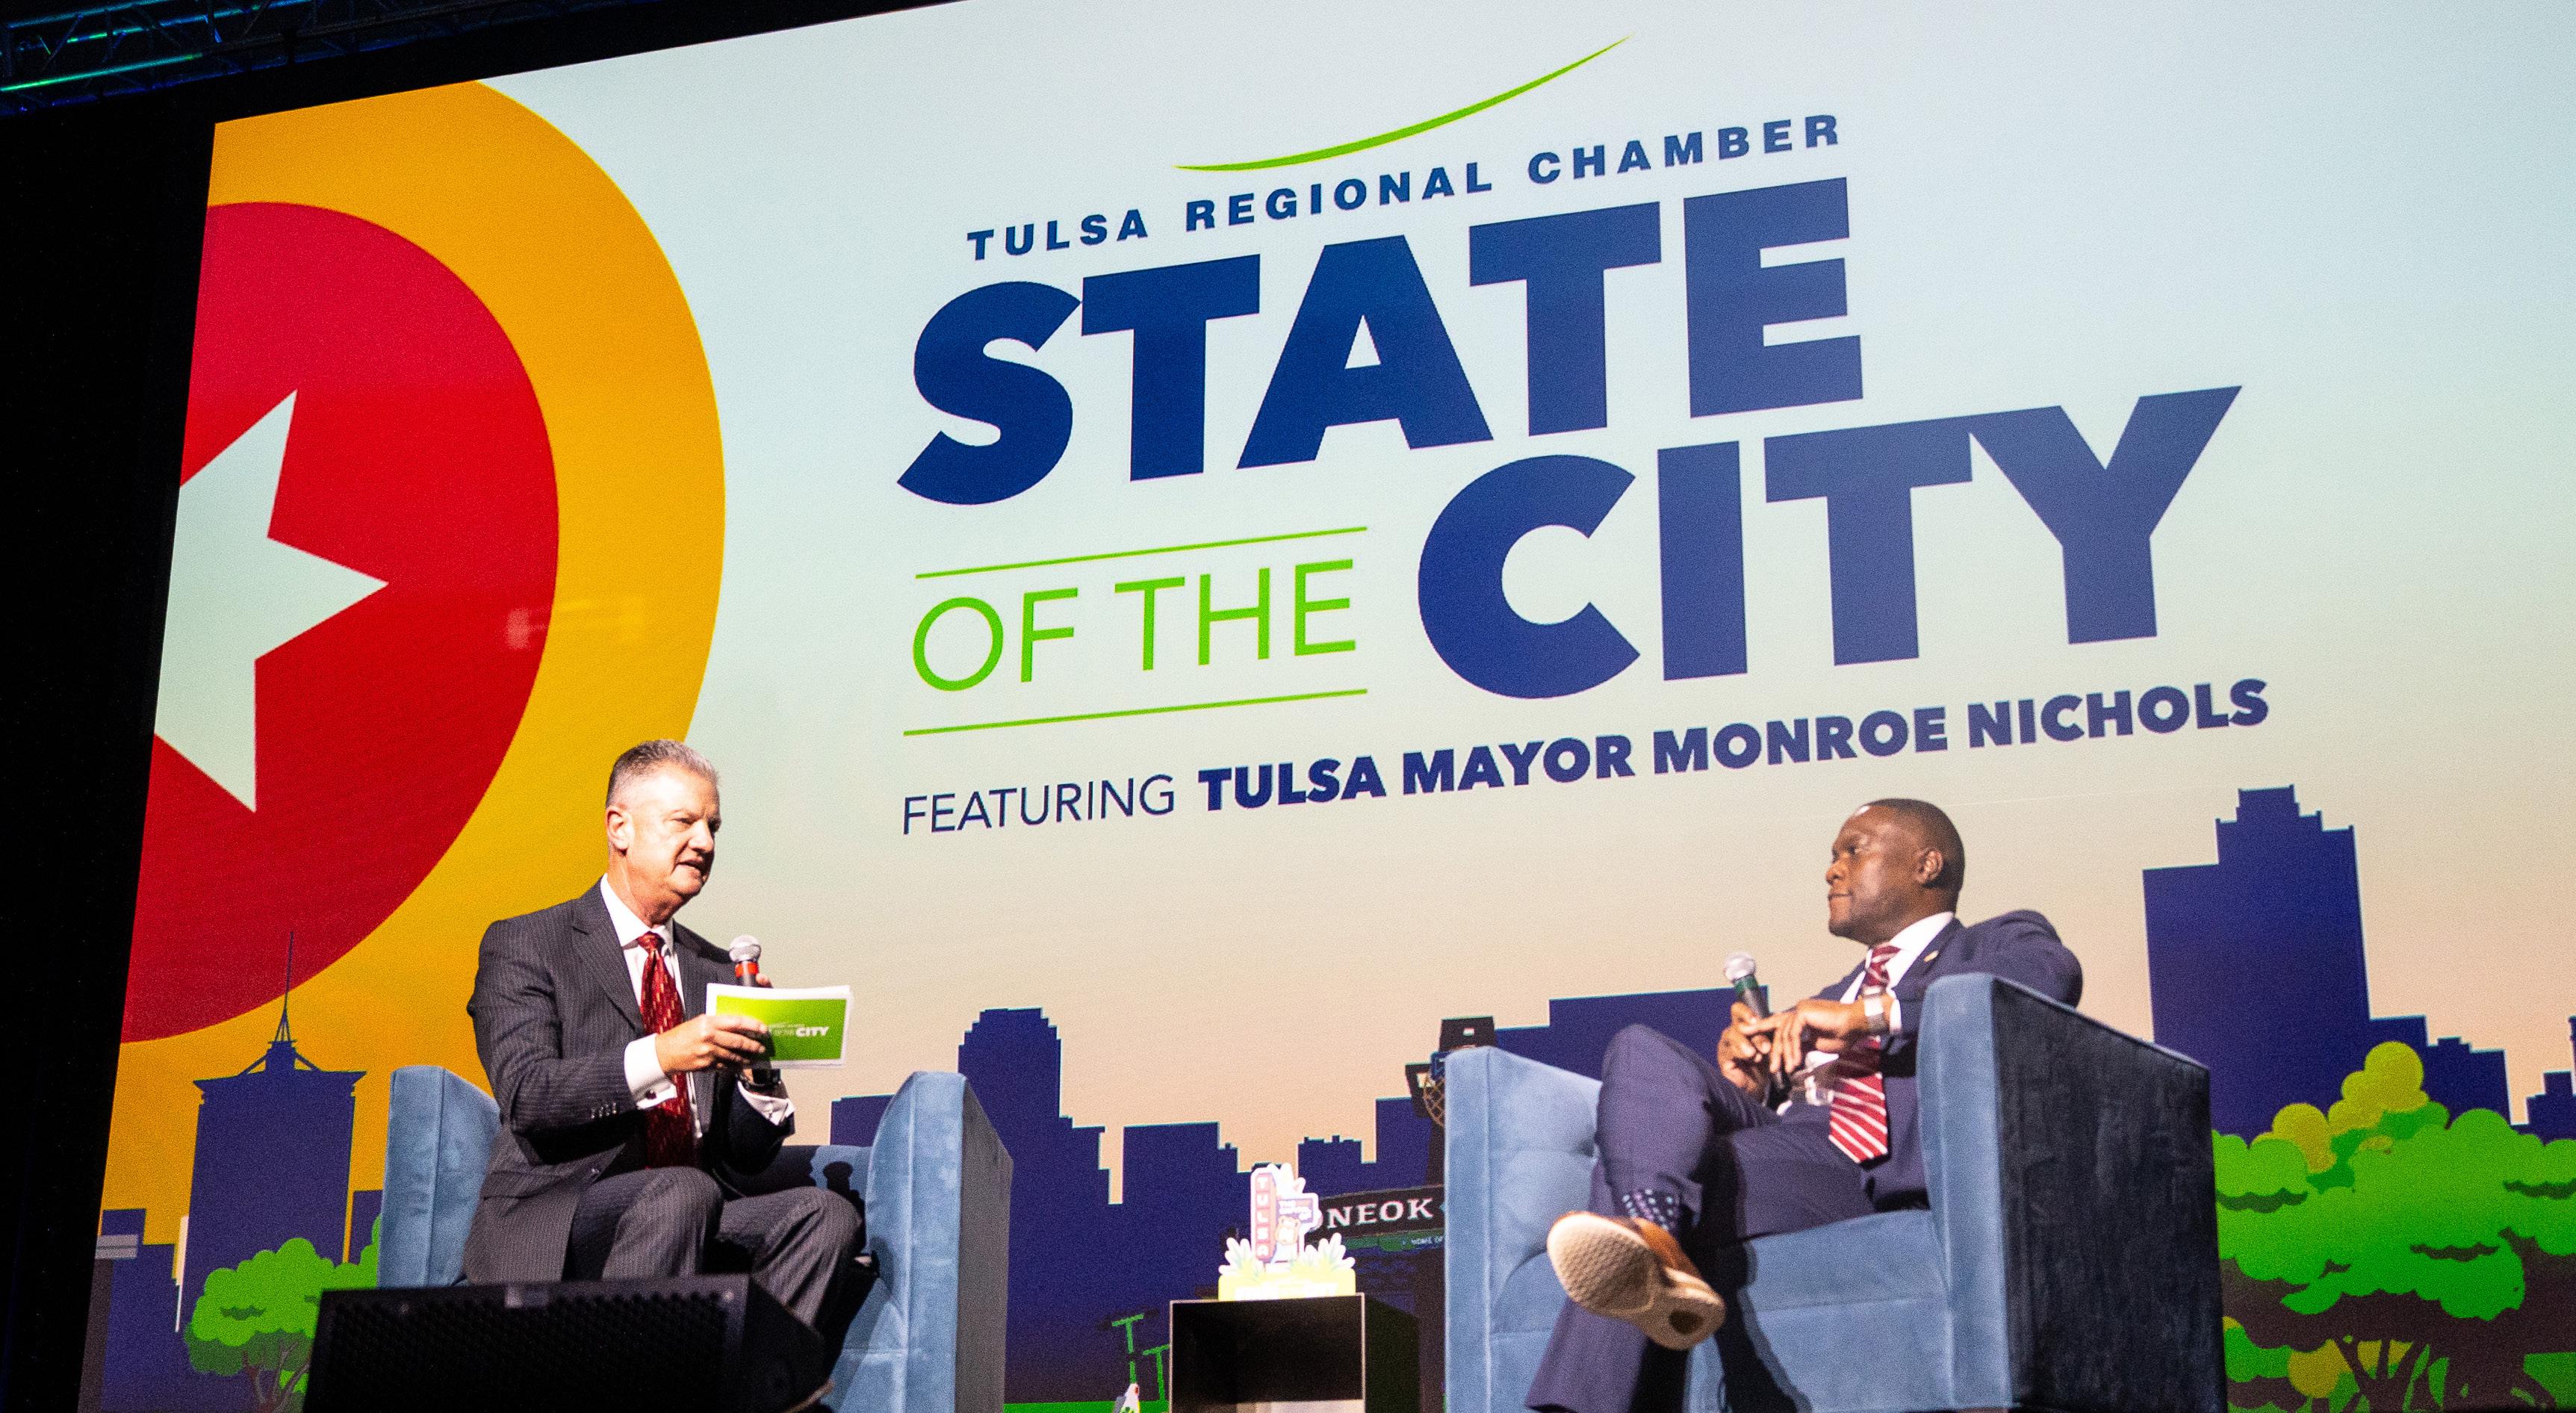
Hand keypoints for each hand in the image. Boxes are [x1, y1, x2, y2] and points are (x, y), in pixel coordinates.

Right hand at [653, 1012, 769, 1075]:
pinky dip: (735, 1066)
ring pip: (733, 1056)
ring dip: (746, 1058)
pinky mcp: (706, 1065)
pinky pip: (725, 1066)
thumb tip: (739, 1024)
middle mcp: (709, 1036)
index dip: (753, 1025)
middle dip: (753, 1045)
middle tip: (762, 1047)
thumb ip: (718, 1022)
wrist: (665, 1052)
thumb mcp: (699, 1022)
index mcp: (708, 1022)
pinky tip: (741, 1065)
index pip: (736, 1022)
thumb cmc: (683, 1034)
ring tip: (754, 1057)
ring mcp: (707, 1052)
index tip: (763, 1029)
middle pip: (738, 1041)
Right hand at [1717, 1000, 1771, 1095]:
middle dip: (1755, 1035)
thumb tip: (1777, 1016)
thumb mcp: (1769, 1046)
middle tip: (1766, 1048)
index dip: (1745, 1012)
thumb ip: (1770, 1032)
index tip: (1756, 1020)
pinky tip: (1750, 1059)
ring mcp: (1725, 1044)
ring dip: (1747, 1044)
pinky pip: (1729, 1050)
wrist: (1757, 1085)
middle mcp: (1732, 1032)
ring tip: (1756, 1055)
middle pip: (1738, 1024)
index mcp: (1742, 1025)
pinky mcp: (1723, 1058)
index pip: (1737, 1010)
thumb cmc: (1763, 1062)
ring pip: (1732, 1035)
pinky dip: (1741, 1053)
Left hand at [1751, 998, 1871, 1079]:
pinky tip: (1796, 1060)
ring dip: (1786, 1054)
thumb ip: (1802, 1046)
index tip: (1752, 1041)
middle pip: (1778, 1032)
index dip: (1764, 1032)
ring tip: (1788, 1069)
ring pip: (1784, 1034)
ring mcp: (1799, 1009)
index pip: (1778, 1025)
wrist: (1855, 1026)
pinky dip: (1794, 1049)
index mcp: (1799, 1016)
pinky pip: (1793, 1034)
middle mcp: (1797, 1011)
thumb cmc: (1841, 1034)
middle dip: (1775, 1051)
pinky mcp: (1802, 1012)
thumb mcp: (1816, 1044)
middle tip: (1774, 1069)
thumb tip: (1792, 1056)